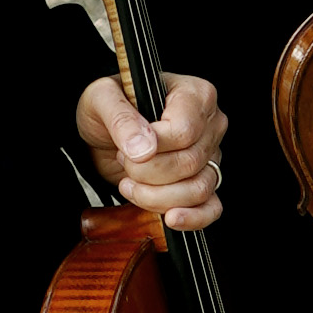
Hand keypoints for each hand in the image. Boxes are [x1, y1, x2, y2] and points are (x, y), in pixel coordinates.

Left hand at [79, 64, 225, 231]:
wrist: (104, 130)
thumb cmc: (109, 106)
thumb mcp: (101, 98)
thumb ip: (121, 118)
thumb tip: (143, 148)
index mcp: (194, 94)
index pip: (183, 132)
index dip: (152, 148)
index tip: (126, 148)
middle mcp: (210, 124)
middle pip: (189, 163)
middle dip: (147, 173)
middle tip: (124, 161)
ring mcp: (210, 155)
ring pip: (199, 189)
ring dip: (157, 197)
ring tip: (131, 184)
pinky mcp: (204, 182)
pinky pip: (211, 207)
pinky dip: (192, 217)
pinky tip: (170, 218)